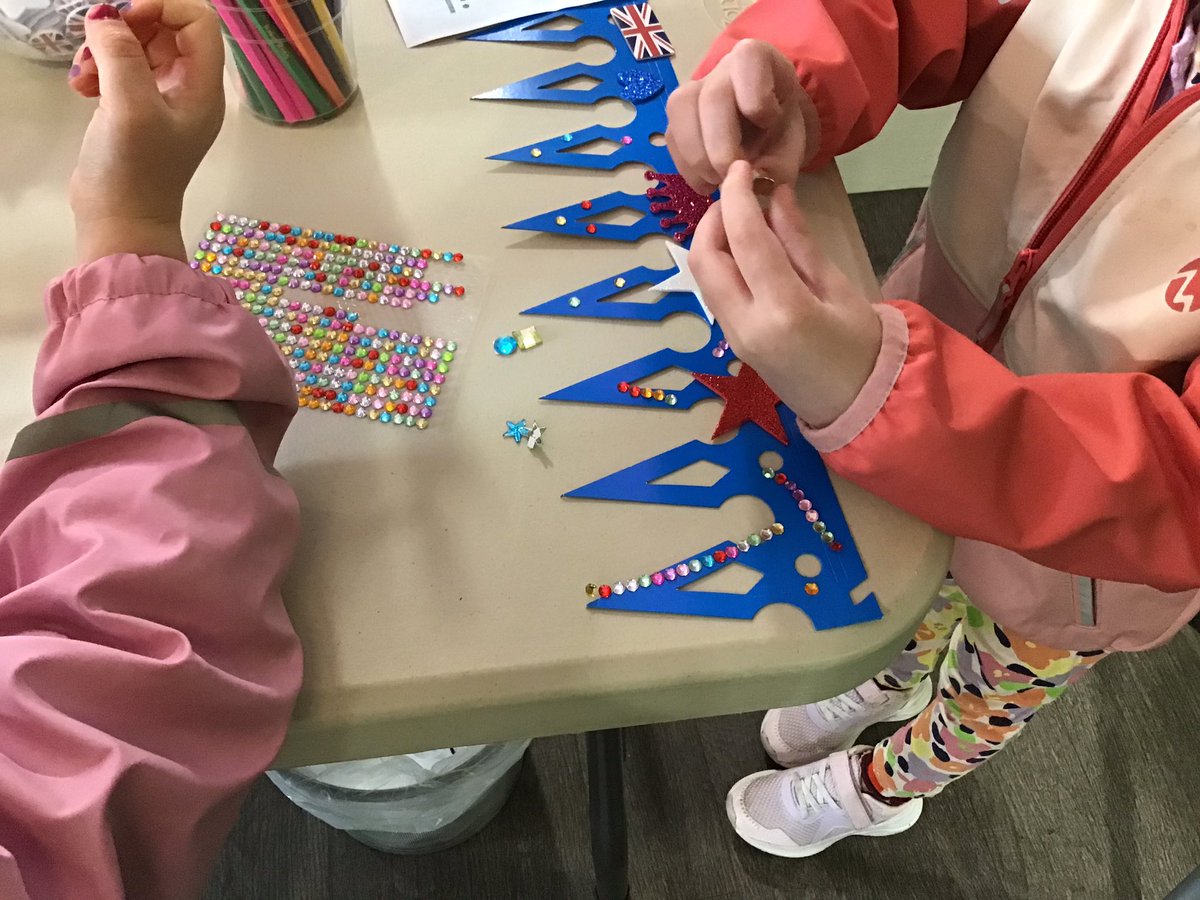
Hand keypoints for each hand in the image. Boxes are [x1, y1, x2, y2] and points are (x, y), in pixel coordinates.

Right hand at [66, 0, 225, 264]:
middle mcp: (189, 90)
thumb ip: (121, 54)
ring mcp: (162, 100)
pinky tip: (81, 87)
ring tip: (84, 73)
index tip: (124, 19)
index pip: (198, 21)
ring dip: (105, 47)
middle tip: (96, 43)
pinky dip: (98, 67)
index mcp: (203, 88)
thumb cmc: (135, 171)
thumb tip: (106, 16)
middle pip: (165, 28)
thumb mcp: (130, 107)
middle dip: (126, 26)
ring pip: (138, 46)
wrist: (121, 223)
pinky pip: (120, 68)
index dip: (162, 6)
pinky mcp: (135, 110)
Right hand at [665, 39, 815, 194]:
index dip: (757, 98)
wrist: (765, 130)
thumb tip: (758, 182)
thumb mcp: (792, 144)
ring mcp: (693, 90)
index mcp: (758, 59)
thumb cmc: (779, 129)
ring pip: (681, 112)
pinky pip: (672, 138)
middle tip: (732, 175)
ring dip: (697, 157)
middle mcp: (721, 69)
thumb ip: (781, 163)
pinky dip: (687, 167)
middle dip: (720, 145)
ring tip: (717, 182)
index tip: (769, 125)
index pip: (749, 60)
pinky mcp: (677, 117)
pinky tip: (706, 182)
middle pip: (711, 97)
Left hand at [691, 161, 882, 428]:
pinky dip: (720, 262)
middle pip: (705, 258)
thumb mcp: (838, 288)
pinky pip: (715, 292)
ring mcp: (734, 338)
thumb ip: (799, 242)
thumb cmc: (862, 347)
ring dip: (713, 239)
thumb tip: (775, 195)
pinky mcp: (732, 342)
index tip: (740, 168)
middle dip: (714, 218)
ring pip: (703, 276)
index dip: (737, 196)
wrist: (856, 407)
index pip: (745, 239)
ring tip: (744, 217)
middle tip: (739, 195)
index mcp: (783, 310)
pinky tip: (746, 249)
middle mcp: (748, 325)